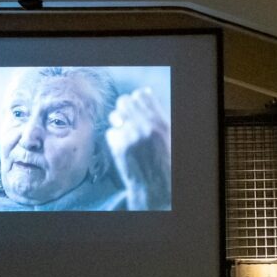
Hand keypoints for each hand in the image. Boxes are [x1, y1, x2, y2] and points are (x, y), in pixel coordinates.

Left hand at [105, 87, 171, 210]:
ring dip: (118, 122)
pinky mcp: (118, 147)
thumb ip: (155, 114)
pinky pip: (110, 132)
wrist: (154, 184)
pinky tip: (122, 146)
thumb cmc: (162, 159)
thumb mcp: (166, 133)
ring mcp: (130, 136)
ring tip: (124, 133)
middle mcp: (144, 126)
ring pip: (114, 115)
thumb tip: (145, 92)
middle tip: (126, 119)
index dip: (136, 99)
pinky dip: (114, 138)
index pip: (141, 95)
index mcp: (158, 121)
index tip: (136, 107)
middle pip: (124, 101)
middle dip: (124, 108)